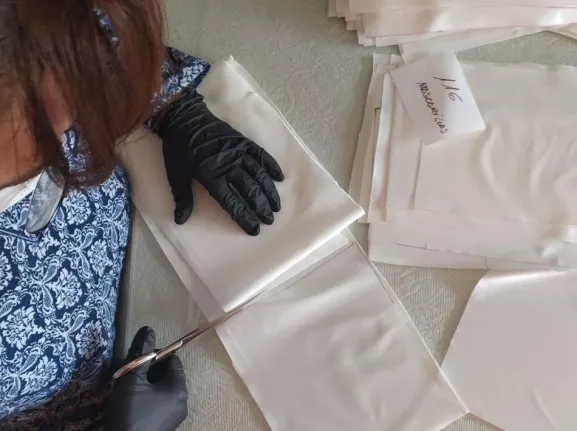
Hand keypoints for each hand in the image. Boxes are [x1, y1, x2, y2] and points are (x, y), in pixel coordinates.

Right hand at [106, 327, 187, 430]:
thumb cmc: (129, 412)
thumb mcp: (132, 379)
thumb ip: (142, 354)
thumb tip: (148, 329)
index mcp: (179, 389)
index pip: (173, 362)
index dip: (156, 356)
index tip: (138, 359)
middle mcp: (182, 402)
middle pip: (168, 376)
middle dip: (150, 371)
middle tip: (130, 373)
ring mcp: (174, 417)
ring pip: (162, 391)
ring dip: (147, 385)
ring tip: (128, 387)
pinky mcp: (164, 427)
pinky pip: (159, 405)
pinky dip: (147, 399)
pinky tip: (131, 402)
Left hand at [157, 87, 283, 235]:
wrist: (184, 117)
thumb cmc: (178, 148)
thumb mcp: (176, 174)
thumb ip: (182, 198)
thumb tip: (181, 221)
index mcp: (211, 175)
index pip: (232, 202)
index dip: (244, 217)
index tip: (254, 229)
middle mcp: (229, 165)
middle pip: (250, 190)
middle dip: (261, 207)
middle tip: (269, 220)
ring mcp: (239, 152)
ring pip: (259, 175)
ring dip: (269, 192)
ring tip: (276, 206)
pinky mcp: (243, 142)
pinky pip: (261, 155)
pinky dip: (272, 166)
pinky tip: (280, 178)